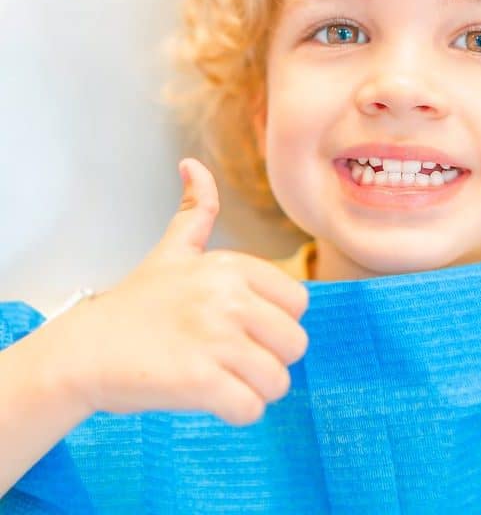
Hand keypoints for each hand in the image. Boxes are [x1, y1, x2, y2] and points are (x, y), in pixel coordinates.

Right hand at [53, 158, 309, 425]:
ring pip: (278, 380)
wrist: (83, 350)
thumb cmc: (135, 304)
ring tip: (223, 380)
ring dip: (255, 389)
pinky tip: (211, 400)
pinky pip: (251, 408)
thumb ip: (196, 210)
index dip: (276, 323)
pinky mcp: (199, 380)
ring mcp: (216, 338)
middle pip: (296, 344)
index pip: (299, 303)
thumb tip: (192, 164)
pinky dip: (237, 412)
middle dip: (270, 359)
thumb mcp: (172, 250)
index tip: (244, 328)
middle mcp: (229, 297)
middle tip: (233, 360)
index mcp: (232, 267)